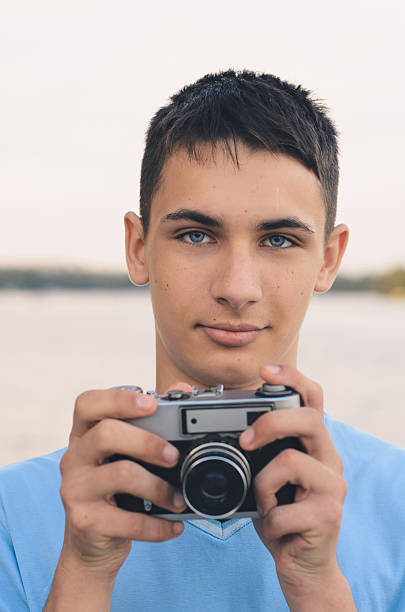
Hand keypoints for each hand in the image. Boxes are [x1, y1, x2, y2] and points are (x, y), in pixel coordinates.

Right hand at [58, 383, 189, 576]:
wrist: (92, 545)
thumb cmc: (116, 490)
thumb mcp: (128, 455)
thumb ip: (152, 422)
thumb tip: (182, 387)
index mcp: (84, 434)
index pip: (88, 404)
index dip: (119, 399)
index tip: (151, 404)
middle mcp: (74, 457)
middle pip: (106, 434)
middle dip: (147, 442)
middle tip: (173, 456)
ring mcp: (75, 489)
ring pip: (121, 475)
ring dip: (159, 487)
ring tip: (179, 499)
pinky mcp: (85, 521)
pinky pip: (128, 520)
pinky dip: (158, 525)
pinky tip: (174, 526)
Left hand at [239, 365, 350, 606]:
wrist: (302, 566)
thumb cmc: (280, 516)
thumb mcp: (265, 477)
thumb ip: (256, 452)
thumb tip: (220, 428)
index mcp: (313, 445)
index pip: (312, 398)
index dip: (291, 377)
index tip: (265, 371)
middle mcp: (329, 459)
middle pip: (308, 418)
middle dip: (271, 422)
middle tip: (246, 442)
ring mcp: (333, 486)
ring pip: (291, 461)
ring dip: (263, 486)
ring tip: (265, 503)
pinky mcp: (328, 515)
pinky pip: (283, 507)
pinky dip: (267, 520)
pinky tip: (275, 528)